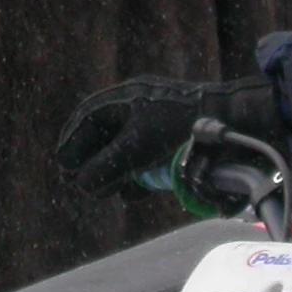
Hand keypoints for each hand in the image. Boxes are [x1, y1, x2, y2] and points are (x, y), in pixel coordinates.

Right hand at [58, 76, 283, 196]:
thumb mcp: (135, 147)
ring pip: (125, 148)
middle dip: (91, 161)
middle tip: (78, 182)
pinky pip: (146, 156)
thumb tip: (81, 184)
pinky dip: (136, 174)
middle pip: (105, 135)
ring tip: (105, 193)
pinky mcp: (173, 138)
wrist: (229, 122)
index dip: (73, 141)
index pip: (88, 118)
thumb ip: (105, 166)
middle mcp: (138, 106)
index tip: (63, 163)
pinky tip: (132, 194)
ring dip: (113, 172)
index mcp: (125, 97)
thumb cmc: (177, 127)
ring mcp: (157, 121)